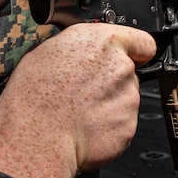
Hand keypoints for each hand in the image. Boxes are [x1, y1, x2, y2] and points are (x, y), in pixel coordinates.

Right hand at [0, 23, 155, 177]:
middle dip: (112, 81)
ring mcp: (129, 98)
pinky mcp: (128, 127)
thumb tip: (81, 52)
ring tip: (79, 112)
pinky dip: (108, 127)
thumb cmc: (34, 94)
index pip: (143, 42)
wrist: (36, 135)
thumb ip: (78, 48)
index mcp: (103, 42)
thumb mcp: (47, 50)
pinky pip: (121, 124)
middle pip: (128, 72)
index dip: (136, 51)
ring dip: (109, 104)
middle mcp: (121, 67)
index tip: (132, 57)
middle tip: (85, 91)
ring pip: (125, 99)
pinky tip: (85, 128)